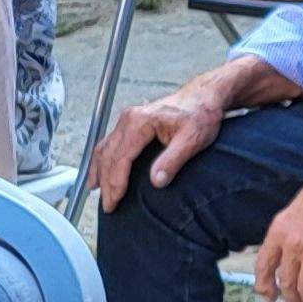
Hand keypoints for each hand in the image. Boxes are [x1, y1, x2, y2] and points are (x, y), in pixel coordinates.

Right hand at [87, 79, 231, 209]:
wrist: (205, 96)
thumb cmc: (201, 113)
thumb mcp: (193, 138)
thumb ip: (173, 160)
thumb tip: (156, 181)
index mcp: (140, 122)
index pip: (121, 157)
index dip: (115, 181)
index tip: (114, 200)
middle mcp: (129, 119)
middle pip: (109, 155)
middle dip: (106, 183)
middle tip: (107, 205)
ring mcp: (128, 119)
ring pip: (105, 149)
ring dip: (99, 172)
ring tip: (97, 192)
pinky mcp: (131, 122)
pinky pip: (109, 143)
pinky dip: (102, 160)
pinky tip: (100, 172)